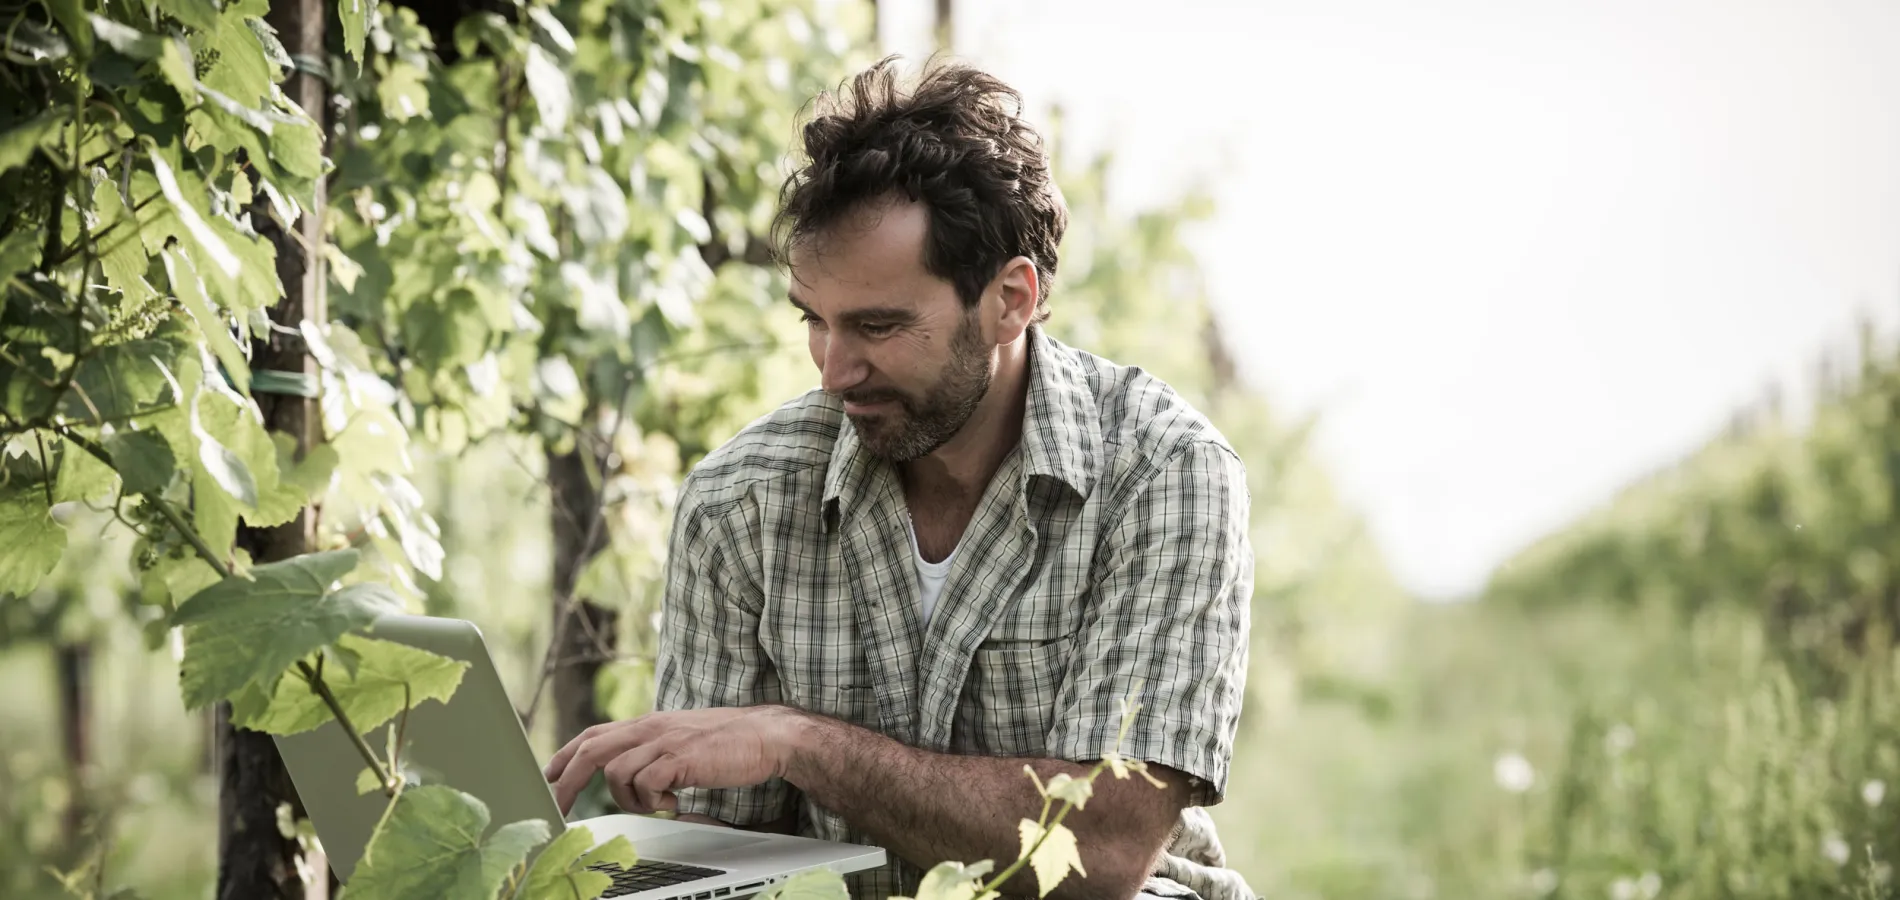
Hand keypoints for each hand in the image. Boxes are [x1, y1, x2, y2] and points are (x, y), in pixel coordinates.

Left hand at [542, 706, 803, 815]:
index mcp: (649, 724)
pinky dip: (653, 801)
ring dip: (630, 799)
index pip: (594, 734)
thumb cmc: (729, 743)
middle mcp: (651, 728)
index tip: (548, 776)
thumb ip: (655, 753)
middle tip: (556, 808)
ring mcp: (665, 741)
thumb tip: (631, 779)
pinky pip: (646, 784)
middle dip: (566, 782)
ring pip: (616, 773)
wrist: (767, 735)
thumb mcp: (681, 741)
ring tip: (659, 804)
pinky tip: (674, 803)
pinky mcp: (680, 758)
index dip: (565, 755)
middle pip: (591, 750)